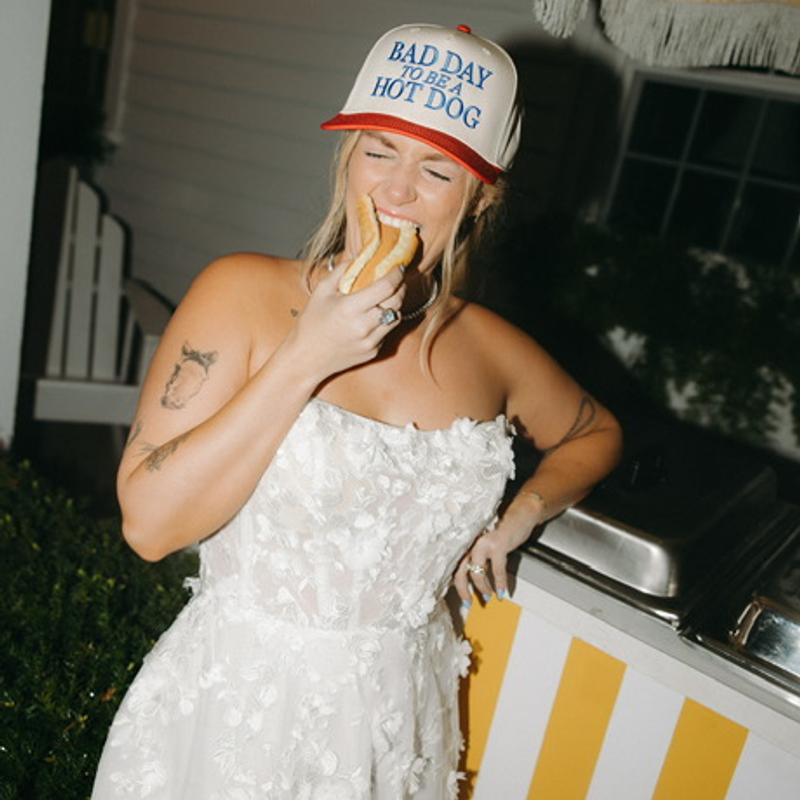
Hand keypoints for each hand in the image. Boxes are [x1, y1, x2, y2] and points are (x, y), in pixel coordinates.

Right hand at [285, 260, 405, 380]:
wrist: (306, 358)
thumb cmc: (311, 323)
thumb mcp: (321, 292)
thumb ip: (340, 271)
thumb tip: (358, 257)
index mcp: (350, 308)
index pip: (386, 287)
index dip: (397, 274)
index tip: (399, 267)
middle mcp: (364, 326)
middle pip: (396, 302)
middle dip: (401, 287)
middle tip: (398, 279)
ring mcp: (370, 341)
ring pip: (396, 317)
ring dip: (396, 305)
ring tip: (388, 296)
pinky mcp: (373, 351)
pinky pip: (387, 331)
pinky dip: (385, 321)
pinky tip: (375, 316)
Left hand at [453, 500, 542, 605]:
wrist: (520, 515)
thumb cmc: (502, 529)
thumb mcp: (485, 543)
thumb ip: (478, 558)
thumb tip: (474, 580)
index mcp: (465, 542)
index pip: (453, 564)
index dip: (455, 582)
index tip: (459, 593)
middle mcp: (470, 541)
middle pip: (459, 571)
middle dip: (463, 590)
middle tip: (468, 602)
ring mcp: (483, 543)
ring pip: (476, 573)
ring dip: (483, 588)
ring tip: (488, 596)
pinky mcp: (497, 545)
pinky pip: (497, 570)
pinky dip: (500, 583)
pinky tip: (502, 591)